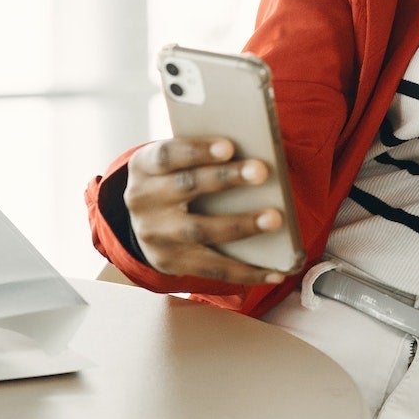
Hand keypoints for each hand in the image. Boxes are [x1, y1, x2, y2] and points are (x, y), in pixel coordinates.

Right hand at [123, 137, 287, 285]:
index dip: (197, 150)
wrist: (143, 222)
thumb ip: (200, 157)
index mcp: (144, 166)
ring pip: (200, 230)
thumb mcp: (174, 163)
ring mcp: (154, 234)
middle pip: (187, 186)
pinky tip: (275, 272)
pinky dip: (246, 271)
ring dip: (241, 225)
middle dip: (225, 179)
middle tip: (261, 172)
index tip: (229, 147)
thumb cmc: (175, 179)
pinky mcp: (169, 262)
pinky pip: (211, 269)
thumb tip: (250, 158)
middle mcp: (143, 199)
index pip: (168, 155)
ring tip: (275, 219)